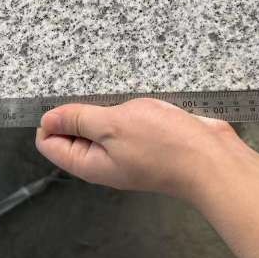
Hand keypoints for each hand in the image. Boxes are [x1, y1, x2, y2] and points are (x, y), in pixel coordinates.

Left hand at [36, 98, 243, 200]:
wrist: (211, 159)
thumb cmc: (163, 144)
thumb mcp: (112, 126)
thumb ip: (78, 120)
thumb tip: (46, 120)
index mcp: (89, 164)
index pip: (50, 144)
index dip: (49, 120)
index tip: (63, 100)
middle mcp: (104, 161)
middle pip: (73, 136)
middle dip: (75, 111)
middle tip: (91, 93)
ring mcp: (126, 152)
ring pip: (100, 127)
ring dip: (102, 107)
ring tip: (113, 93)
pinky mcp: (146, 141)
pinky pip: (124, 123)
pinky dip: (124, 109)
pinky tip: (134, 97)